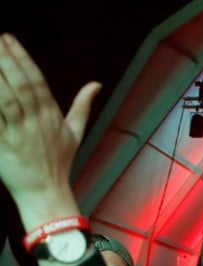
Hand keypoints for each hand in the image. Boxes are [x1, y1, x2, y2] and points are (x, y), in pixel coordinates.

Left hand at [0, 34, 101, 227]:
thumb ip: (83, 106)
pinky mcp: (4, 146)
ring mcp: (20, 134)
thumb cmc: (58, 163)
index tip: (9, 39)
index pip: (37, 81)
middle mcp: (37, 123)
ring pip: (7, 100)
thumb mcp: (75, 133)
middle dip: (7, 61)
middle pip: (22, 86)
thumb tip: (96, 84)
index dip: (23, 59)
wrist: (46, 193)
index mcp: (52, 116)